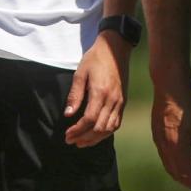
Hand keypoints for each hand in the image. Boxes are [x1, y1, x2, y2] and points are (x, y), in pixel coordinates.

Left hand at [64, 32, 130, 146]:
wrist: (115, 48)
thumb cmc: (95, 59)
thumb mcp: (80, 73)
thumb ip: (75, 95)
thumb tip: (68, 114)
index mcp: (101, 92)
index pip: (89, 119)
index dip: (78, 130)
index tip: (67, 135)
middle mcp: (112, 100)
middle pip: (99, 128)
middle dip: (84, 138)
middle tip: (70, 141)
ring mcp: (120, 102)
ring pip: (109, 128)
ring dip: (95, 138)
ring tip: (82, 142)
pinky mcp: (123, 102)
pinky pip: (116, 123)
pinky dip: (106, 132)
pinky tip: (96, 134)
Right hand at [151, 79, 190, 190]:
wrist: (171, 85)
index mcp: (178, 145)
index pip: (188, 173)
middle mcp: (165, 146)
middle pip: (176, 173)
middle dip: (190, 183)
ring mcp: (158, 140)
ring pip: (169, 166)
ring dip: (182, 175)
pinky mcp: (156, 134)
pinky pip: (164, 157)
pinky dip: (174, 165)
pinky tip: (184, 163)